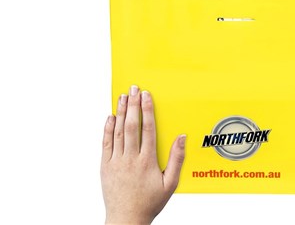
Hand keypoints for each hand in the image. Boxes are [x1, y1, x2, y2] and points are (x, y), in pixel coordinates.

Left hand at [101, 86, 185, 224]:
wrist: (126, 221)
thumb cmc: (150, 203)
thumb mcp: (170, 184)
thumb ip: (177, 159)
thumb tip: (182, 137)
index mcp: (147, 162)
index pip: (147, 129)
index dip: (147, 110)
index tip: (147, 95)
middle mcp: (130, 159)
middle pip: (131, 126)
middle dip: (133, 105)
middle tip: (134, 88)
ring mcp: (116, 162)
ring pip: (118, 132)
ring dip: (120, 112)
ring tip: (123, 96)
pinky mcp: (105, 167)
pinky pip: (106, 144)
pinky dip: (108, 129)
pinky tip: (110, 116)